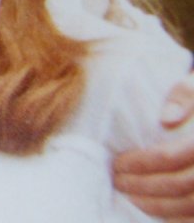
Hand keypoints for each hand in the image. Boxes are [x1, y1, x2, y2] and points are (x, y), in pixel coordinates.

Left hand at [114, 71, 193, 220]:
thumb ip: (184, 94)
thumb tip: (167, 118)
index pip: (172, 157)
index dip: (142, 164)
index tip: (118, 164)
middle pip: (181, 186)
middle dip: (144, 187)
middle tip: (118, 182)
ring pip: (192, 206)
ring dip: (158, 207)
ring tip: (131, 197)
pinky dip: (178, 218)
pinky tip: (156, 211)